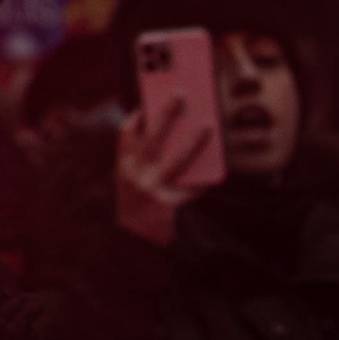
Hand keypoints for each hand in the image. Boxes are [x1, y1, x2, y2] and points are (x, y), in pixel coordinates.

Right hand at [116, 100, 216, 248]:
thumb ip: (145, 161)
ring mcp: (152, 191)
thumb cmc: (138, 207)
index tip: (149, 102)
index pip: (126, 135)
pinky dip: (201, 181)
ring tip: (208, 125)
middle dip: (166, 114)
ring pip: (176, 159)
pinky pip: (190, 189)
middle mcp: (135, 176)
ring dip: (194, 141)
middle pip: (153, 138)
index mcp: (124, 167)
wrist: (133, 245)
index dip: (138, 117)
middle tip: (181, 94)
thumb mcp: (132, 182)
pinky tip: (214, 174)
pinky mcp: (168, 206)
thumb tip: (173, 135)